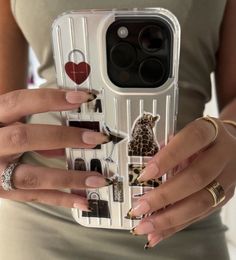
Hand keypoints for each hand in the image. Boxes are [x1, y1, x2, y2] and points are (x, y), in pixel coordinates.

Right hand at [0, 88, 110, 209]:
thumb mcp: (7, 122)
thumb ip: (35, 125)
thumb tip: (75, 133)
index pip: (18, 102)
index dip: (50, 99)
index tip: (83, 97)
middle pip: (24, 138)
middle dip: (64, 137)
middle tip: (97, 138)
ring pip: (32, 176)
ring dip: (70, 178)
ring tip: (98, 179)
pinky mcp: (2, 192)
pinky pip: (34, 197)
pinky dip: (62, 200)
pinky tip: (84, 201)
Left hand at [128, 117, 235, 248]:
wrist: (232, 145)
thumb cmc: (201, 140)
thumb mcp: (185, 134)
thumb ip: (167, 147)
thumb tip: (143, 168)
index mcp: (211, 132)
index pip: (191, 140)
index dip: (168, 157)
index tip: (145, 173)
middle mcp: (222, 155)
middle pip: (196, 178)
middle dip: (165, 196)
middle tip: (140, 206)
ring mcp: (226, 179)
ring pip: (200, 202)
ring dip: (169, 218)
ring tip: (145, 226)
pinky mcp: (224, 198)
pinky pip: (200, 215)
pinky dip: (176, 226)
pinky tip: (157, 234)